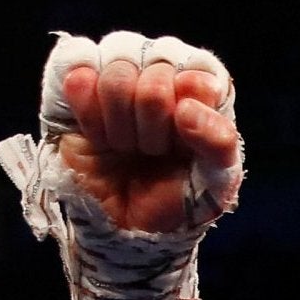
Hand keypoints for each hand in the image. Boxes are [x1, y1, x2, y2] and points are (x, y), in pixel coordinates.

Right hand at [55, 51, 239, 233]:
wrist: (123, 228)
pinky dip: (88, 111)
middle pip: (156, 75)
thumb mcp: (214, 182)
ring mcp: (120, 82)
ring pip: (118, 74)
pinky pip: (80, 76)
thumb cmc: (174, 201)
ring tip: (125, 147)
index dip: (188, 104)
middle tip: (151, 152)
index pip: (198, 71)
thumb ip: (219, 141)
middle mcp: (161, 79)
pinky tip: (97, 135)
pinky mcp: (83, 91)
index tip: (180, 137)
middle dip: (153, 126)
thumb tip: (185, 108)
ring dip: (120, 123)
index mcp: (199, 93)